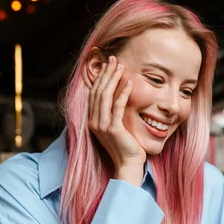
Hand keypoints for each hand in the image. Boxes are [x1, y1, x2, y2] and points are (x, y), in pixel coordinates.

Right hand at [88, 56, 145, 183]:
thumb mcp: (116, 128)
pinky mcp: (113, 129)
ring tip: (121, 66)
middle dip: (106, 73)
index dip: (101, 78)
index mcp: (93, 121)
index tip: (108, 65)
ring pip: (106, 96)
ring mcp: (102, 126)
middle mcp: (94, 122)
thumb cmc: (126, 147)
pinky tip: (129, 82)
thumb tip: (117, 97)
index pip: (95, 94)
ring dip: (113, 79)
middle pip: (98, 92)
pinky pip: (117, 106)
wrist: (128, 165)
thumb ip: (113, 114)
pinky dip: (123, 93)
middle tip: (113, 59)